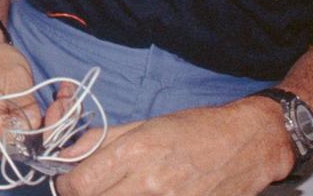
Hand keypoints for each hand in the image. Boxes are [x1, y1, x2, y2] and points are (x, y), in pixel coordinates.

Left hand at [53, 98, 293, 194]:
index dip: (66, 186)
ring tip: (121, 190)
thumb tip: (66, 155)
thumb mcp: (144, 124)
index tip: (69, 182)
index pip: (80, 184)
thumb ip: (101, 140)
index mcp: (135, 152)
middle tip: (93, 188)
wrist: (246, 143)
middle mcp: (149, 182)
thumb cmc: (195, 129)